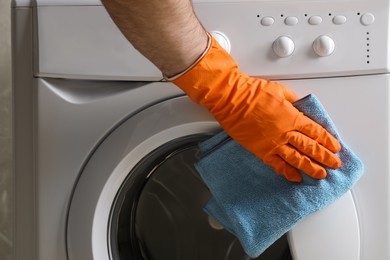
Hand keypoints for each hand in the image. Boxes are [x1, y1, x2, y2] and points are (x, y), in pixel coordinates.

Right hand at [173, 35, 340, 181]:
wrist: (231, 99)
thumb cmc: (252, 92)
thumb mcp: (280, 90)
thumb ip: (294, 100)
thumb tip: (301, 106)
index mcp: (292, 117)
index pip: (316, 132)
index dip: (328, 141)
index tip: (335, 148)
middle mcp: (286, 132)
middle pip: (311, 148)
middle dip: (325, 158)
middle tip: (334, 164)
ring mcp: (273, 144)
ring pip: (297, 159)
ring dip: (311, 168)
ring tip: (321, 175)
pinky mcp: (261, 151)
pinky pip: (277, 165)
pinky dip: (287, 172)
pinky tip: (295, 178)